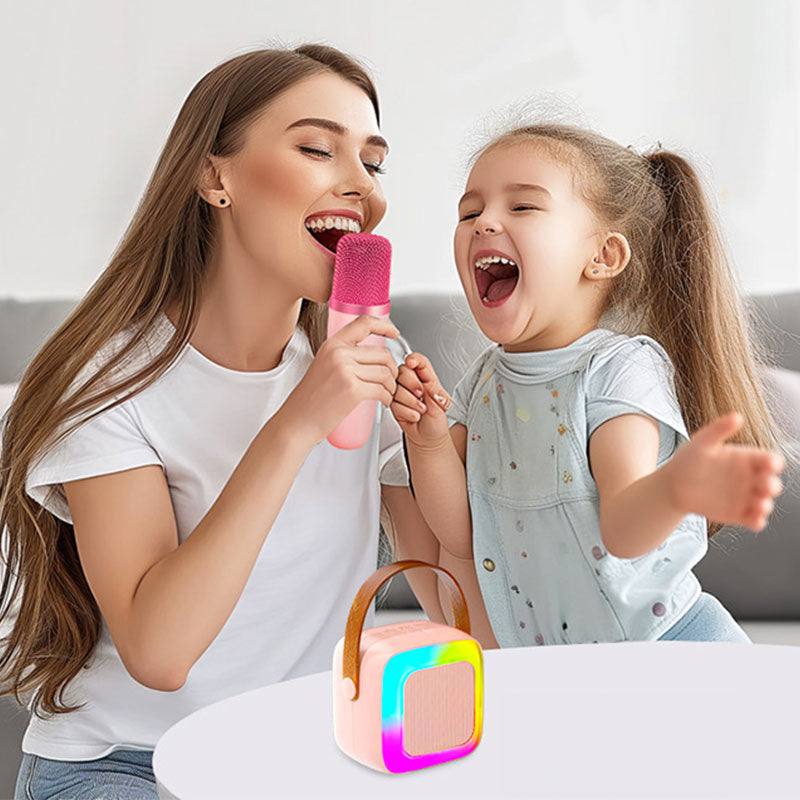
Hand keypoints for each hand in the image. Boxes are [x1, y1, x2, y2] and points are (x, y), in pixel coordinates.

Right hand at [280, 315, 399, 446]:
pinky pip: (382, 390)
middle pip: (382, 354)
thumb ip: (343, 356)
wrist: (297, 421)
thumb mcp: (323, 366)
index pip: (364, 323)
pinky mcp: (353, 390)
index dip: (384, 326)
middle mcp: (339, 354)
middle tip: (390, 380)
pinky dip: (387, 397)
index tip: (394, 333)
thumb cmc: (310, 400)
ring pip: (385, 372)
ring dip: (391, 385)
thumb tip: (369, 354)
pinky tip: (383, 401)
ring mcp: (345, 371)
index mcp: (332, 345)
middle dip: (392, 369)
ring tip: (386, 393)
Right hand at [390, 352, 452, 448]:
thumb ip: (435, 388)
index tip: (412, 363)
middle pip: (403, 371)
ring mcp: (400, 392)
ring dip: (411, 402)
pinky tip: (413, 415)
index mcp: (425, 376)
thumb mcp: (442, 402)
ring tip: (420, 410)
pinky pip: (393, 403)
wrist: (428, 436)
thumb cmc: (436, 418)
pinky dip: (406, 412)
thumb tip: (427, 382)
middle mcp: (411, 382)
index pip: (417, 360)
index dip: (414, 359)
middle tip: (421, 395)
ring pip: (397, 388)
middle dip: (412, 385)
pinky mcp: (392, 403)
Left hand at [665, 412, 784, 530]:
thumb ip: (719, 429)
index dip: (773, 462)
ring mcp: (745, 497)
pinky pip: (753, 520)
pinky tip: (753, 519)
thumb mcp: (702, 442)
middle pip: (770, 482)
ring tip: (760, 504)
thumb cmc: (688, 460)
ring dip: (766, 504)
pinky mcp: (738, 514)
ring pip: (764, 503)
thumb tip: (738, 416)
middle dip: (772, 485)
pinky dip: (757, 521)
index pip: (768, 460)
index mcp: (747, 458)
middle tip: (766, 485)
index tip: (770, 464)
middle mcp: (750, 478)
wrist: (672, 485)